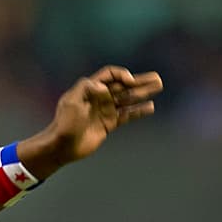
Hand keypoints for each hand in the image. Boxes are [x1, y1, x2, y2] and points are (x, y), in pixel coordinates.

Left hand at [49, 66, 163, 162]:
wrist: (62, 146)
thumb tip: (103, 85)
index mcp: (89, 89)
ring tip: (159, 87)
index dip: (121, 75)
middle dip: (139, 81)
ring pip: (127, 99)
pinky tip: (150, 107)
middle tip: (157, 78)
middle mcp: (99, 97)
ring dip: (143, 93)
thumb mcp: (71, 102)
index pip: (109, 75)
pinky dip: (138, 111)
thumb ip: (86, 89)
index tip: (130, 81)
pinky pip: (127, 115)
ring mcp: (105, 110)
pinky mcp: (109, 124)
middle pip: (122, 86)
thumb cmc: (64, 123)